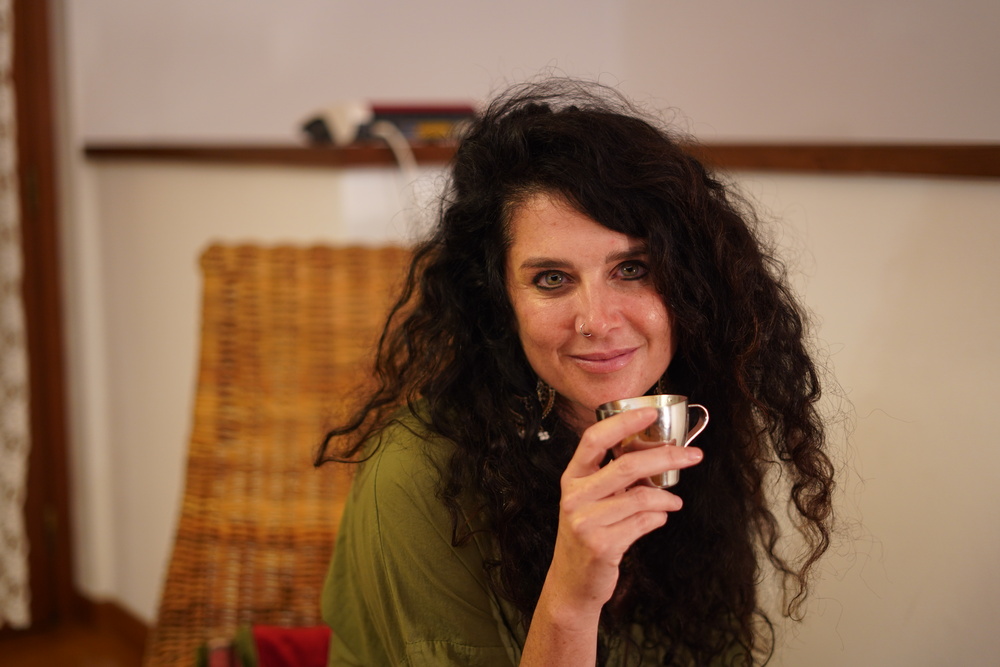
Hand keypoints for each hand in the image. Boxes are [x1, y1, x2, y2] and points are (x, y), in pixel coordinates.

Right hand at [545, 407, 703, 624]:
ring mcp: (585, 522)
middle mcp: (575, 496)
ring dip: (666, 497)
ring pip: (640, 497)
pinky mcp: (602, 545)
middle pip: (625, 465)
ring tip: (674, 500)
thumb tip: (656, 452)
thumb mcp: (591, 500)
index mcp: (572, 477)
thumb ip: (613, 477)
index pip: (594, 439)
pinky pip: (643, 523)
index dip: (623, 423)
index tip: (650, 412)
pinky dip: (659, 517)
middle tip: (692, 455)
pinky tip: (660, 517)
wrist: (572, 581)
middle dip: (665, 457)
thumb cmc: (588, 533)